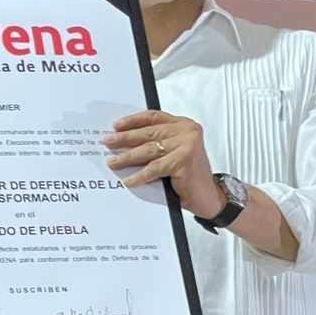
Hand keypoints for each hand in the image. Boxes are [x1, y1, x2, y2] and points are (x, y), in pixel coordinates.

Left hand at [104, 110, 225, 217]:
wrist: (208, 196)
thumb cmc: (188, 174)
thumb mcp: (172, 152)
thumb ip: (156, 142)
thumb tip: (123, 140)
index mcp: (184, 125)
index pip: (153, 117)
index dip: (133, 120)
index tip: (116, 125)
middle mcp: (187, 132)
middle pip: (149, 132)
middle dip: (124, 138)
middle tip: (107, 142)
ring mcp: (187, 145)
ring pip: (149, 150)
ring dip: (127, 157)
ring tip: (112, 162)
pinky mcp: (184, 162)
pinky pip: (154, 168)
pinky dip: (139, 175)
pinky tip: (128, 180)